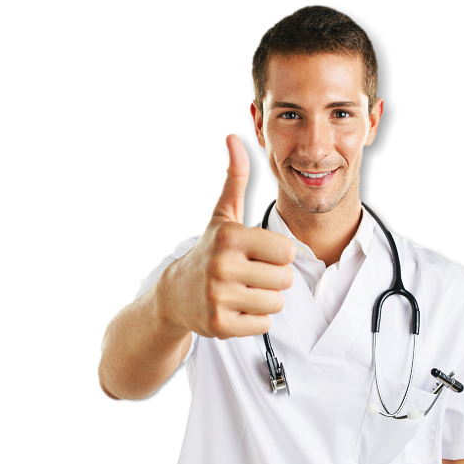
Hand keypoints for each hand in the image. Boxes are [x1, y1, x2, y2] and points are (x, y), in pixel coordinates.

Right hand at [160, 134, 295, 339]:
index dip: (278, 254)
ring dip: (265, 299)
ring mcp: (218, 297)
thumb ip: (235, 178)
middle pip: (285, 279)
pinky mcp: (219, 325)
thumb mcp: (223, 215)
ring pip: (276, 303)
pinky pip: (263, 324)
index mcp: (230, 237)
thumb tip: (233, 138)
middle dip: (273, 278)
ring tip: (243, 290)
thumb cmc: (209, 251)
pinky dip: (254, 319)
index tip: (258, 253)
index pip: (288, 251)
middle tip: (250, 274)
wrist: (175, 294)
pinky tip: (236, 307)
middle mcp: (222, 266)